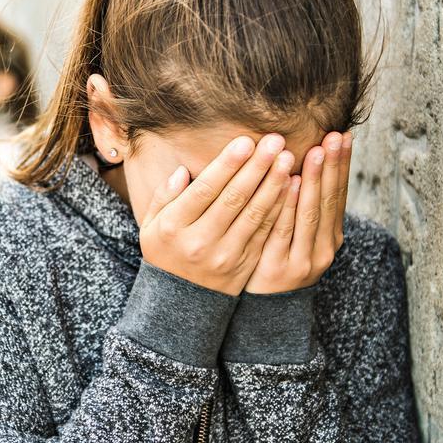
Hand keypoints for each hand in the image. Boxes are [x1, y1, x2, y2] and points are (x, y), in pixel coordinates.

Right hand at [139, 134, 295, 294]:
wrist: (180, 301)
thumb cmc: (166, 252)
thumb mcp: (152, 225)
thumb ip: (164, 196)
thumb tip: (183, 171)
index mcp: (174, 227)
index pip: (205, 190)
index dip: (227, 165)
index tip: (246, 141)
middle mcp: (201, 241)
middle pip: (233, 199)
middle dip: (256, 167)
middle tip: (275, 141)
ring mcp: (225, 255)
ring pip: (254, 214)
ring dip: (273, 184)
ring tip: (287, 158)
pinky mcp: (245, 264)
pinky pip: (265, 232)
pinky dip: (280, 208)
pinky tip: (291, 187)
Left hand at [245, 131, 351, 293]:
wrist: (263, 311)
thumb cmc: (276, 262)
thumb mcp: (296, 236)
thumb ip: (301, 206)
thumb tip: (305, 162)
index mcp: (330, 236)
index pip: (338, 194)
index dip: (342, 165)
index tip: (343, 135)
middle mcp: (324, 247)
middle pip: (329, 200)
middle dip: (332, 166)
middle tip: (334, 136)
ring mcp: (304, 259)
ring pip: (311, 213)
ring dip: (315, 181)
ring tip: (317, 151)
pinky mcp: (281, 268)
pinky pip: (284, 230)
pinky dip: (290, 206)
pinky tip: (292, 183)